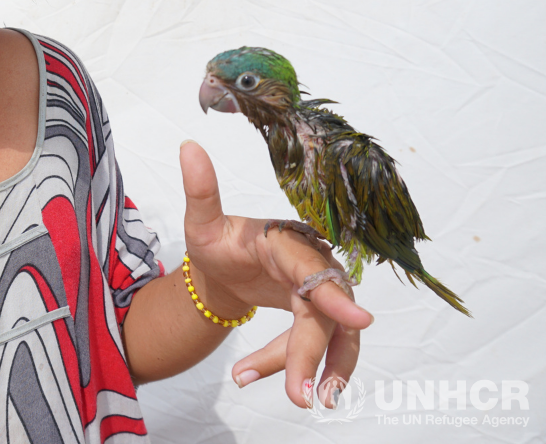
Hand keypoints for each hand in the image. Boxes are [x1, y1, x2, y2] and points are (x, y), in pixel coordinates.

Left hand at [179, 140, 373, 408]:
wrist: (225, 264)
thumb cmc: (219, 240)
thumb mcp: (202, 221)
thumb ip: (200, 191)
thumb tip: (187, 147)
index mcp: (287, 242)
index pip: (314, 270)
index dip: (334, 295)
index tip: (358, 320)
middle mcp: (313, 266)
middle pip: (324, 316)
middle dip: (311, 356)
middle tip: (301, 397)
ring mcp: (321, 294)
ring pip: (330, 338)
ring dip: (311, 368)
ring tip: (292, 397)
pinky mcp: (321, 317)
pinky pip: (321, 349)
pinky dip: (294, 367)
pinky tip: (249, 373)